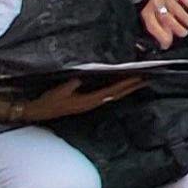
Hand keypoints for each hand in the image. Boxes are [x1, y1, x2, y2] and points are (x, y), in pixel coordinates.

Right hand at [19, 76, 147, 122]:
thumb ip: (72, 85)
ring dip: (127, 89)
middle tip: (148, 79)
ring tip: (140, 81)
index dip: (126, 84)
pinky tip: (123, 87)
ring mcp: (91, 104)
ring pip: (114, 96)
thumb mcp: (60, 90)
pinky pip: (106, 96)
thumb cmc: (50, 100)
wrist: (39, 111)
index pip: (112, 91)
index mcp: (89, 101)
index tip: (138, 78)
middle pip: (118, 94)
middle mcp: (93, 103)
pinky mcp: (87, 103)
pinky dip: (117, 90)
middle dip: (133, 87)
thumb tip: (82, 77)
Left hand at [140, 0, 187, 45]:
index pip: (151, 24)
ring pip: (173, 5)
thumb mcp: (163, 20)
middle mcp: (155, 2)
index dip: (159, 34)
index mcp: (148, 12)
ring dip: (183, 16)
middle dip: (174, 26)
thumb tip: (164, 46)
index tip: (168, 42)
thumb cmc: (166, 6)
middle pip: (163, 15)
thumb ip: (164, 32)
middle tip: (184, 33)